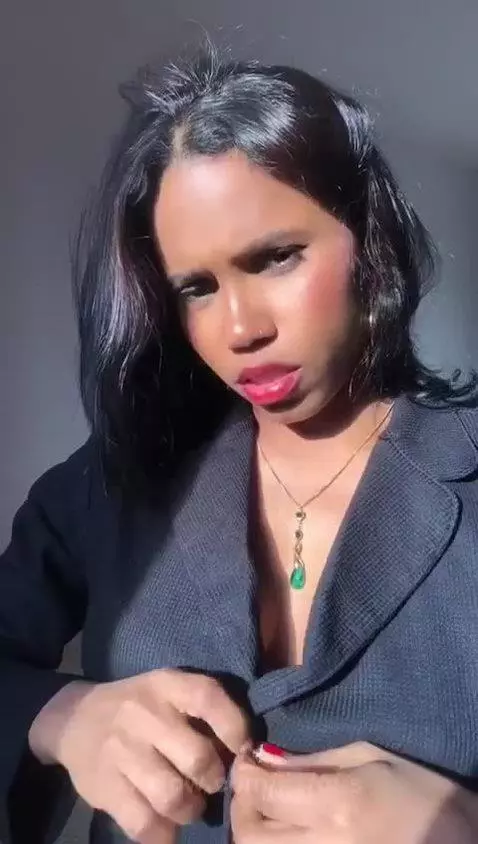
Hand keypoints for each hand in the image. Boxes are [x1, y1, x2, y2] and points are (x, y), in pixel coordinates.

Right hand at [28, 670, 249, 842]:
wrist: (75, 718)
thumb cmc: (139, 707)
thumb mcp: (169, 691)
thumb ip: (204, 712)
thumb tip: (249, 754)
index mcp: (166, 684)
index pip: (209, 698)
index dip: (235, 727)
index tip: (243, 750)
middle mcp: (143, 714)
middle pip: (197, 758)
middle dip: (214, 780)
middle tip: (212, 784)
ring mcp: (121, 750)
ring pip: (172, 796)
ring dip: (191, 810)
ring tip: (190, 806)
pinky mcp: (103, 786)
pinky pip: (143, 823)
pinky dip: (163, 833)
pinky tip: (166, 825)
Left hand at [230, 741, 477, 842]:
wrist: (461, 841)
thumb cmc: (420, 789)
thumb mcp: (368, 756)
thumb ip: (311, 761)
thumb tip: (262, 759)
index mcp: (338, 805)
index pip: (262, 793)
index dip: (244, 772)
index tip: (247, 757)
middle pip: (249, 835)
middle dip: (242, 805)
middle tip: (253, 783)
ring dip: (253, 831)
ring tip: (266, 809)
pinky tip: (283, 832)